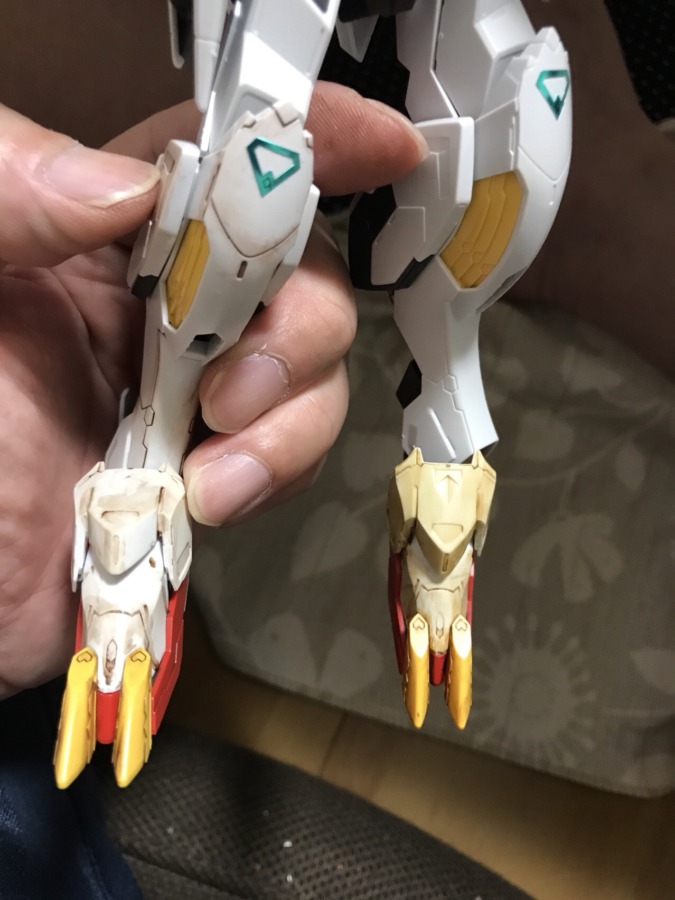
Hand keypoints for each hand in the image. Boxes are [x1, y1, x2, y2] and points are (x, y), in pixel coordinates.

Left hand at [0, 84, 426, 695]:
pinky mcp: (210, 475)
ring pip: (313, 372)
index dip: (310, 138)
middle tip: (236, 386)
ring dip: (293, 417)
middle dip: (303, 325)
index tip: (386, 146)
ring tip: (214, 469)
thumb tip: (130, 187)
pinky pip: (289, 457)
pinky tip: (209, 498)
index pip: (218, 162)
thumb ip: (11, 201)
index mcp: (103, 243)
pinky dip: (274, 474)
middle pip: (300, 275)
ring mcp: (194, 396)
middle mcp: (165, 309)